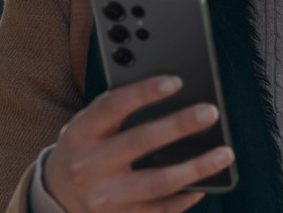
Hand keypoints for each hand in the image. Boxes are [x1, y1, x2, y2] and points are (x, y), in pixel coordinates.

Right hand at [43, 75, 234, 212]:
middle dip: (179, 125)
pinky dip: (187, 196)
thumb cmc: (83, 149)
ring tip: (224, 153)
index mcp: (80, 133)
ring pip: (158, 181)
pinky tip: (205, 183)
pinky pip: (161, 208)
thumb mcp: (87, 127)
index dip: (144, 92)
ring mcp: (106, 196)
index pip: (112, 106)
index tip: (175, 81)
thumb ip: (116, 113)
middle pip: (139, 141)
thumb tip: (170, 98)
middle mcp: (89, 165)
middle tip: (209, 112)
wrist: (58, 195)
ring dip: (196, 167)